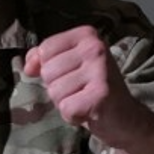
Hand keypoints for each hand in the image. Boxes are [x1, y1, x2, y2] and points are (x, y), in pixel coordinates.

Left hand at [25, 26, 152, 148]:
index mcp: (87, 35)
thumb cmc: (92, 89)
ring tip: (85, 100)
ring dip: (66, 103)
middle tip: (80, 91)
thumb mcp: (69, 65)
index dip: (50, 68)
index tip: (72, 74)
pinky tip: (89, 112)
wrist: (125, 117)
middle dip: (58, 88)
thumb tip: (28, 66)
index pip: (45, 49)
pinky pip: (66, 109)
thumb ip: (44, 58)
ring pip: (54, 92)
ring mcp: (100, 70)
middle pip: (48, 71)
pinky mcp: (101, 95)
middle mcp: (95, 48)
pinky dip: (73, 117)